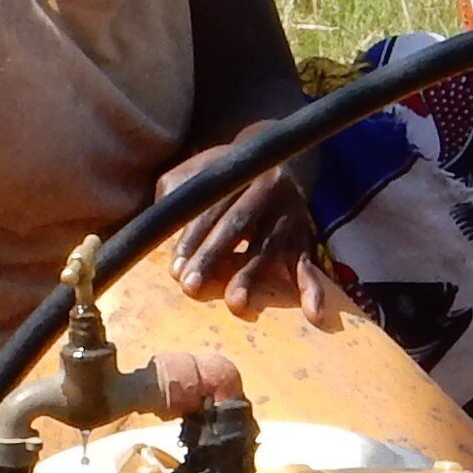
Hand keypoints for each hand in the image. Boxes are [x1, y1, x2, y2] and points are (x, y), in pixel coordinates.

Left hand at [170, 164, 350, 319]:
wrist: (274, 157)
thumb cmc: (223, 174)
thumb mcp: (196, 169)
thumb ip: (176, 190)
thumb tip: (159, 223)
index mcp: (238, 170)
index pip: (211, 205)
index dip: (192, 236)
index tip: (175, 269)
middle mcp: (268, 189)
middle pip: (238, 225)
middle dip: (213, 258)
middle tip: (191, 288)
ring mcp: (290, 214)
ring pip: (269, 247)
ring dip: (251, 277)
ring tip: (235, 305)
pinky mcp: (306, 237)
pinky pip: (309, 265)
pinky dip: (313, 290)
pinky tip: (313, 314)